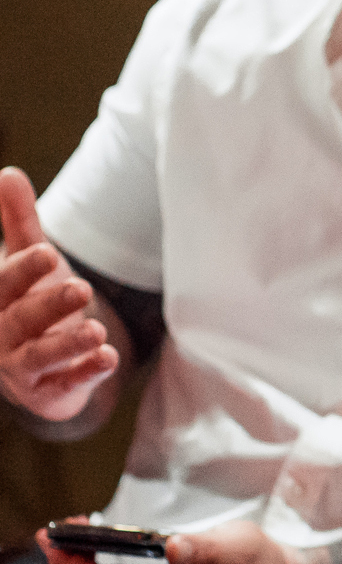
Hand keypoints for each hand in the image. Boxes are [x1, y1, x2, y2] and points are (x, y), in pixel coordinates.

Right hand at [0, 167, 117, 421]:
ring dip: (68, 345)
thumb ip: (18, 223)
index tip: (47, 253)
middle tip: (81, 289)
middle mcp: (2, 336)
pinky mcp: (51, 391)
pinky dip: (86, 373)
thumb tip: (8, 173)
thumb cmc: (31, 302)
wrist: (40, 363)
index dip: (22, 271)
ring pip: (42, 357)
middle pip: (21, 320)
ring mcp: (24, 368)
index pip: (3, 285)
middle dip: (49, 305)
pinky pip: (67, 384)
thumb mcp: (27, 262)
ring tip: (97, 331)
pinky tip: (109, 359)